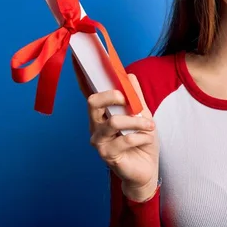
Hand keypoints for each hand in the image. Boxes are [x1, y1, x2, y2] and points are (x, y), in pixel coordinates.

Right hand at [72, 55, 159, 200]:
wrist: (147, 169)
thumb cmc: (141, 141)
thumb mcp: (143, 115)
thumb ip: (135, 97)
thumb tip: (129, 75)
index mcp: (102, 112)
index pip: (89, 91)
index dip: (81, 75)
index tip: (77, 56)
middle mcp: (95, 124)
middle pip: (93, 101)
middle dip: (112, 96)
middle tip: (130, 100)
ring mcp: (98, 140)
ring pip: (113, 122)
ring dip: (136, 122)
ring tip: (149, 126)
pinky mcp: (107, 155)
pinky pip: (124, 139)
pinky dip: (140, 136)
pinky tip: (146, 139)